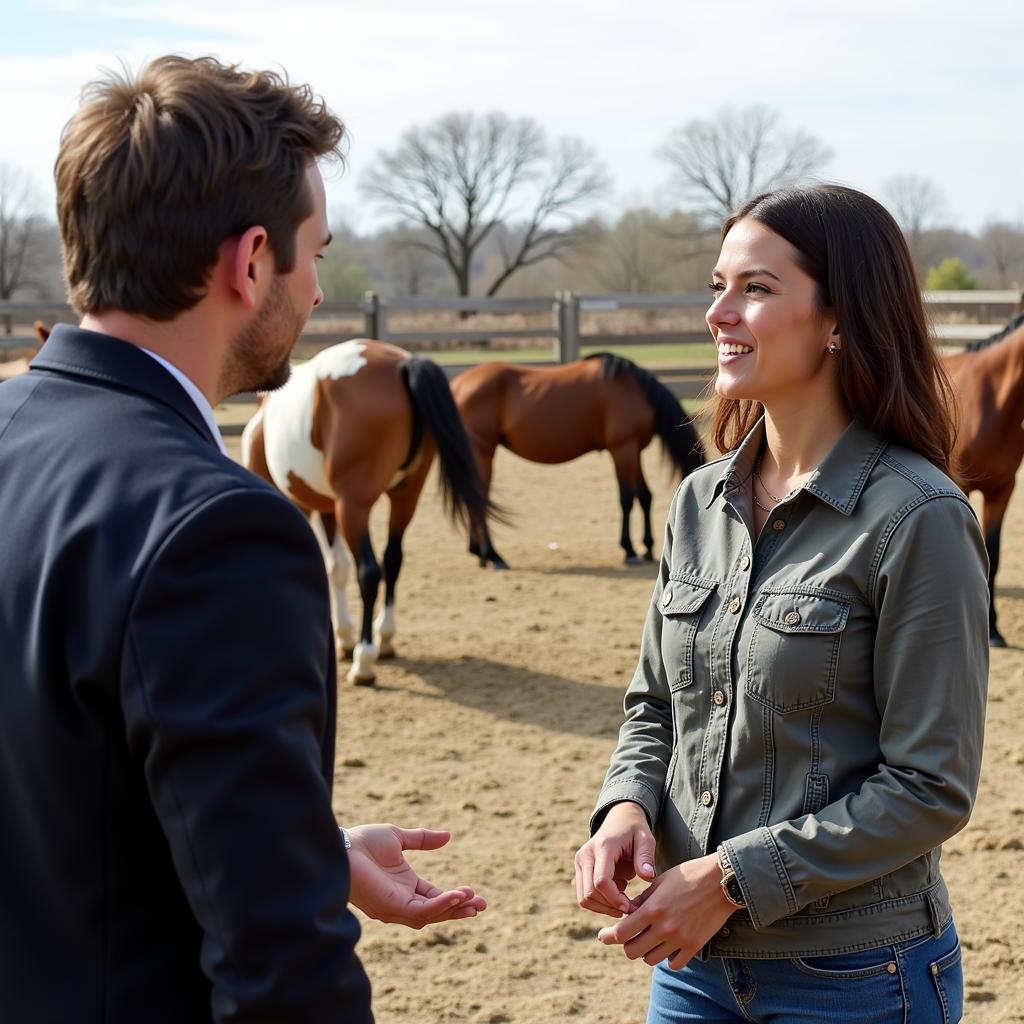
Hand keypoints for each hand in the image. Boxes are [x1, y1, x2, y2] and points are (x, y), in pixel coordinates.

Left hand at [345, 824, 486, 928]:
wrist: (343, 846)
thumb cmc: (363, 842)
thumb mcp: (399, 837)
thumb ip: (422, 839)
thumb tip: (448, 836)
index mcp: (405, 886)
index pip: (435, 896)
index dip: (456, 897)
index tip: (475, 893)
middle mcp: (402, 900)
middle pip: (437, 911)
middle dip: (460, 909)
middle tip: (482, 905)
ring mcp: (396, 907)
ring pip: (431, 915)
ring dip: (452, 908)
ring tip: (472, 900)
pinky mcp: (391, 908)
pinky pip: (420, 912)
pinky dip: (439, 905)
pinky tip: (455, 896)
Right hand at [574, 801, 656, 917]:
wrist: (620, 819)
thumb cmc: (635, 830)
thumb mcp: (646, 839)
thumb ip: (646, 857)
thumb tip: (648, 877)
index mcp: (603, 846)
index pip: (601, 881)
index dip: (615, 899)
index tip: (631, 906)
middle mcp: (586, 854)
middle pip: (590, 893)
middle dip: (610, 907)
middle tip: (630, 908)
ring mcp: (580, 861)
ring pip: (584, 898)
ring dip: (603, 907)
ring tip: (624, 901)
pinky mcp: (579, 869)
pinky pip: (583, 895)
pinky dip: (598, 903)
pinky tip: (616, 894)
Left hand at [596, 853, 733, 968]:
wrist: (721, 881)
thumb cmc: (687, 876)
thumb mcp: (659, 882)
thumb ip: (641, 900)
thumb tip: (625, 913)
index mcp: (652, 908)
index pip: (621, 933)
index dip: (609, 936)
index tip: (603, 936)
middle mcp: (664, 927)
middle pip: (632, 951)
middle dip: (627, 944)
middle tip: (629, 937)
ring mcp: (680, 939)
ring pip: (650, 960)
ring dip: (646, 951)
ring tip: (649, 939)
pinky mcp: (694, 946)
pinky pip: (673, 964)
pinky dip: (667, 958)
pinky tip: (667, 946)